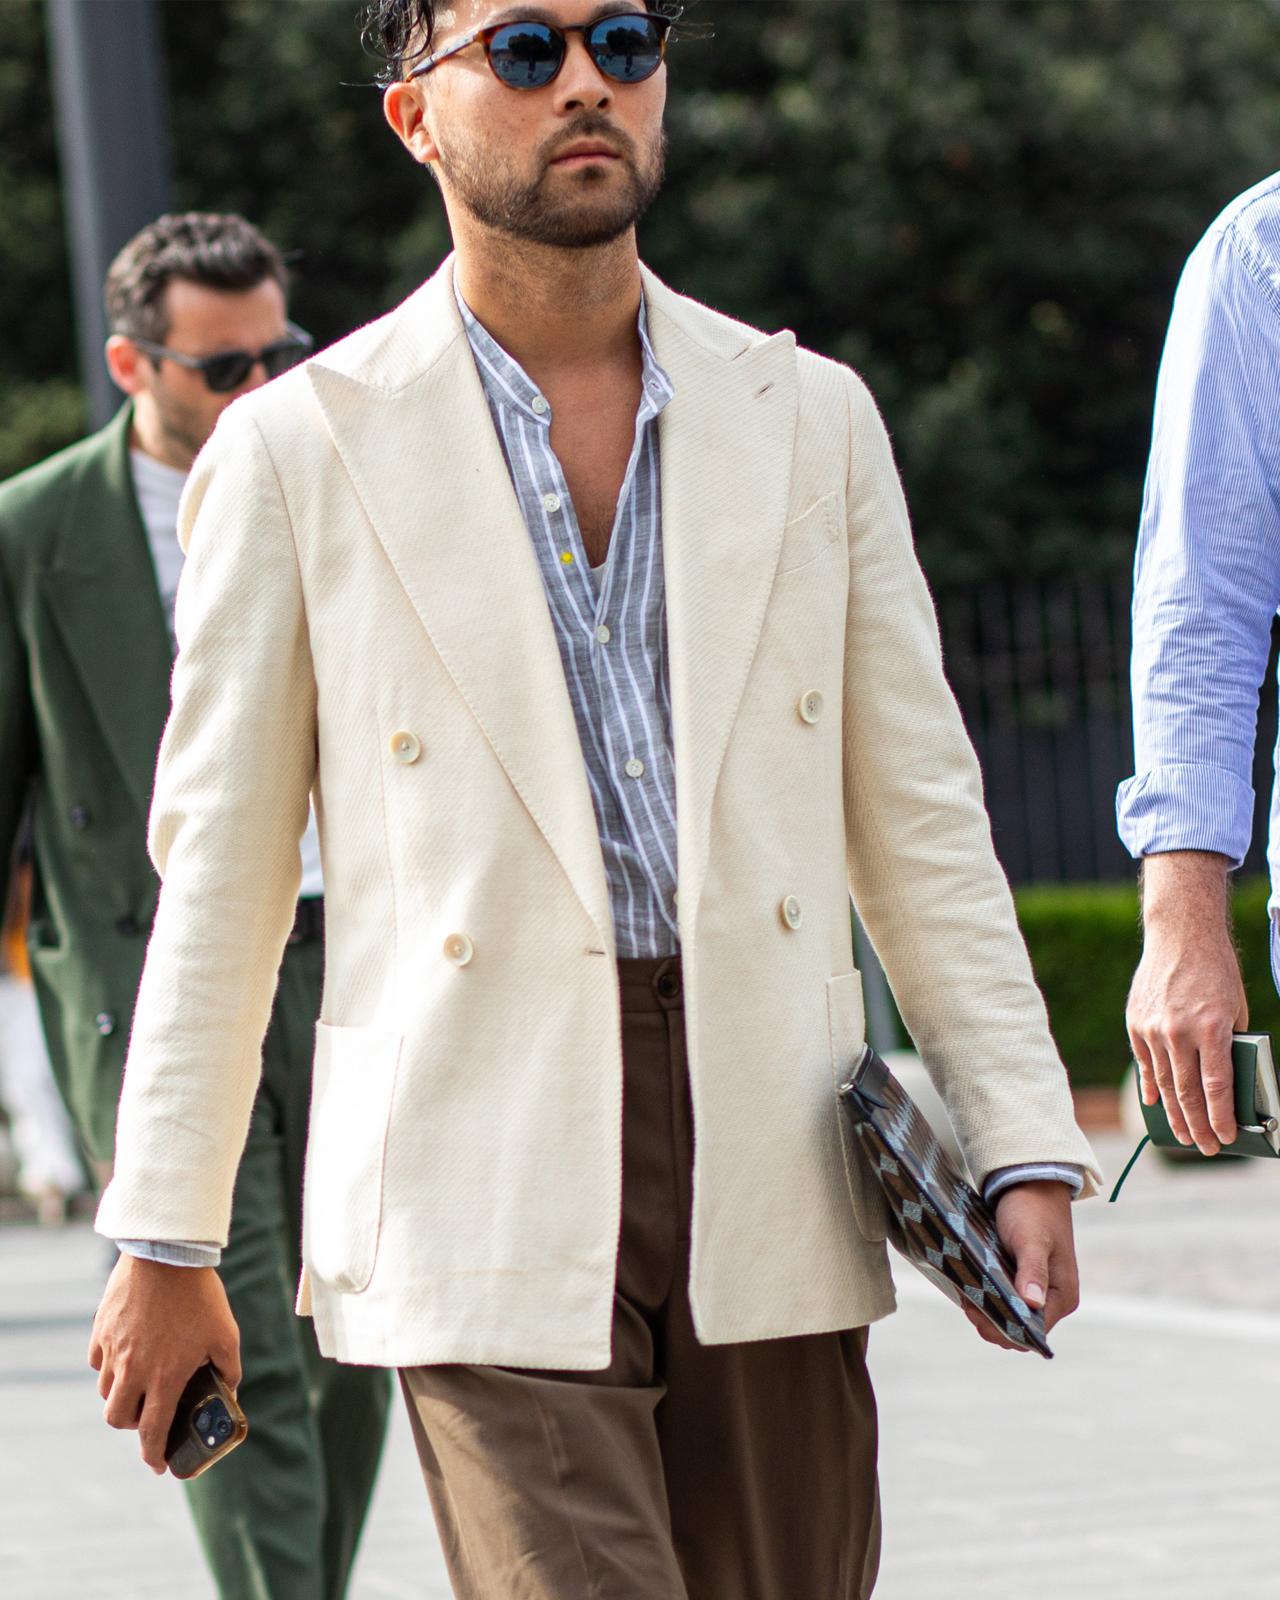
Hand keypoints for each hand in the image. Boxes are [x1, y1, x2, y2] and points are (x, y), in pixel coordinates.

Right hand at [88, 1253, 240, 1473]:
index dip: (154, 1455)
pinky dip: (109, 1366)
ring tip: (141, 1379)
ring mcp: (113, 1350)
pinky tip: (127, 1354)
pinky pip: (98, 1361)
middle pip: (117, 1419)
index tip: (159, 1465)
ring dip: (121, 1394)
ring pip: (105, 1390)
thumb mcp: (226, 1334)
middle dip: (132, 1424)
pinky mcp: (101, 1330)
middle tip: (149, 1414)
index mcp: (165, 1377)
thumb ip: (229, 1368)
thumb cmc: (200, 1295)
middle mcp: (133, 1370)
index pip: (152, 1432)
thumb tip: (230, 1387)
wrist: (167, 1254)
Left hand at [961, 1180, 1078, 1351]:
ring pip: (1010, 1315)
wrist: (1030, 1183)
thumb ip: (1033, 1270)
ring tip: (967, 1292)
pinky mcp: (1023, 1280)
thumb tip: (1032, 1304)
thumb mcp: (1031, 1239)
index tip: (976, 1312)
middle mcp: (1054, 1300)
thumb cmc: (1033, 1210)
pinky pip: (1005, 1300)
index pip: (1032, 1332)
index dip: (1003, 1329)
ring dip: (988, 1311)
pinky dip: (988, 1297)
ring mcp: (1039, 1291)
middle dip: (992, 1322)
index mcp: (1063, 1297)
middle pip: (1020, 1328)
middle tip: (967, 1301)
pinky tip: (971, 1286)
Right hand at [1126, 852, 1246, 1155]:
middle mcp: (1179, 1031)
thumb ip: (1228, 1046)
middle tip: (1206, 1147)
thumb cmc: (1217, 972)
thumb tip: (1223, 1084)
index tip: (1225, 1139)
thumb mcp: (1236, 1010)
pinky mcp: (1135, 1023)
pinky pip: (1145, 1063)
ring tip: (1184, 1135)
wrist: (1181, 936)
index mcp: (1212, 1028)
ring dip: (1175, 1114)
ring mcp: (1153, 1028)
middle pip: (1187, 1092)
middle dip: (1198, 1126)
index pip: (1216, 1086)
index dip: (1220, 1118)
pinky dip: (1152, 1086)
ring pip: (1163, 1084)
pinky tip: (1156, 1103)